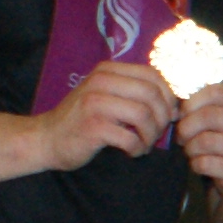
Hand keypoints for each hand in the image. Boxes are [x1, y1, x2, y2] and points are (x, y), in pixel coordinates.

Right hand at [35, 60, 177, 169]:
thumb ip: (135, 94)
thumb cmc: (82, 120)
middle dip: (162, 117)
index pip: (153, 75)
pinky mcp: (93, 127)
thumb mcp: (107, 96)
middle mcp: (101, 81)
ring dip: (151, 135)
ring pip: (144, 115)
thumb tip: (175, 105)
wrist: (47, 138)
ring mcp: (95, 103)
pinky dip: (137, 148)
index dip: (168, 96)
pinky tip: (131, 152)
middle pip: (152, 94)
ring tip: (144, 144)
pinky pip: (130, 138)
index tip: (167, 114)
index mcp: (108, 70)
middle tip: (157, 132)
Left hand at [176, 82, 222, 198]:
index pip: (215, 92)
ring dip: (189, 147)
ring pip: (203, 141)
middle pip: (207, 116)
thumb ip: (202, 106)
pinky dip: (194, 164)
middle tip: (181, 136)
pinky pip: (204, 163)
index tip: (182, 114)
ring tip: (191, 150)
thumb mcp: (222, 115)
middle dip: (186, 127)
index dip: (192, 102)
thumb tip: (174, 110)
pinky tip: (200, 163)